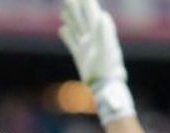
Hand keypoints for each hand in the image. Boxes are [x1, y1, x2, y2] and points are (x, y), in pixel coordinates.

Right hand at [59, 0, 134, 121]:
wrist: (104, 88)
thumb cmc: (107, 70)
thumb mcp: (106, 50)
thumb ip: (104, 33)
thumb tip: (102, 15)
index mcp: (101, 33)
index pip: (92, 14)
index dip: (86, 3)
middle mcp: (94, 38)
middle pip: (83, 18)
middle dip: (75, 7)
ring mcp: (87, 46)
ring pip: (77, 28)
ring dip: (71, 19)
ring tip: (64, 10)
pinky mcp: (81, 56)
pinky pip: (72, 42)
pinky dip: (67, 35)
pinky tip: (62, 29)